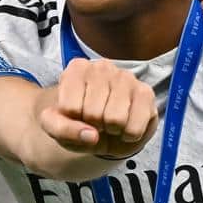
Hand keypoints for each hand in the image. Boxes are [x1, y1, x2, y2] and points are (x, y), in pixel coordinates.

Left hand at [40, 58, 158, 156]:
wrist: (103, 128)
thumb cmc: (77, 121)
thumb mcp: (56, 126)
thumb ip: (62, 129)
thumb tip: (92, 135)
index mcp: (76, 69)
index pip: (68, 107)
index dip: (71, 120)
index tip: (75, 115)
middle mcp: (103, 67)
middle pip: (92, 113)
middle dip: (92, 125)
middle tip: (95, 120)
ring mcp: (127, 77)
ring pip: (115, 119)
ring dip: (111, 130)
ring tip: (109, 122)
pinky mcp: (146, 93)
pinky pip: (135, 127)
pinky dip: (128, 135)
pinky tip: (125, 126)